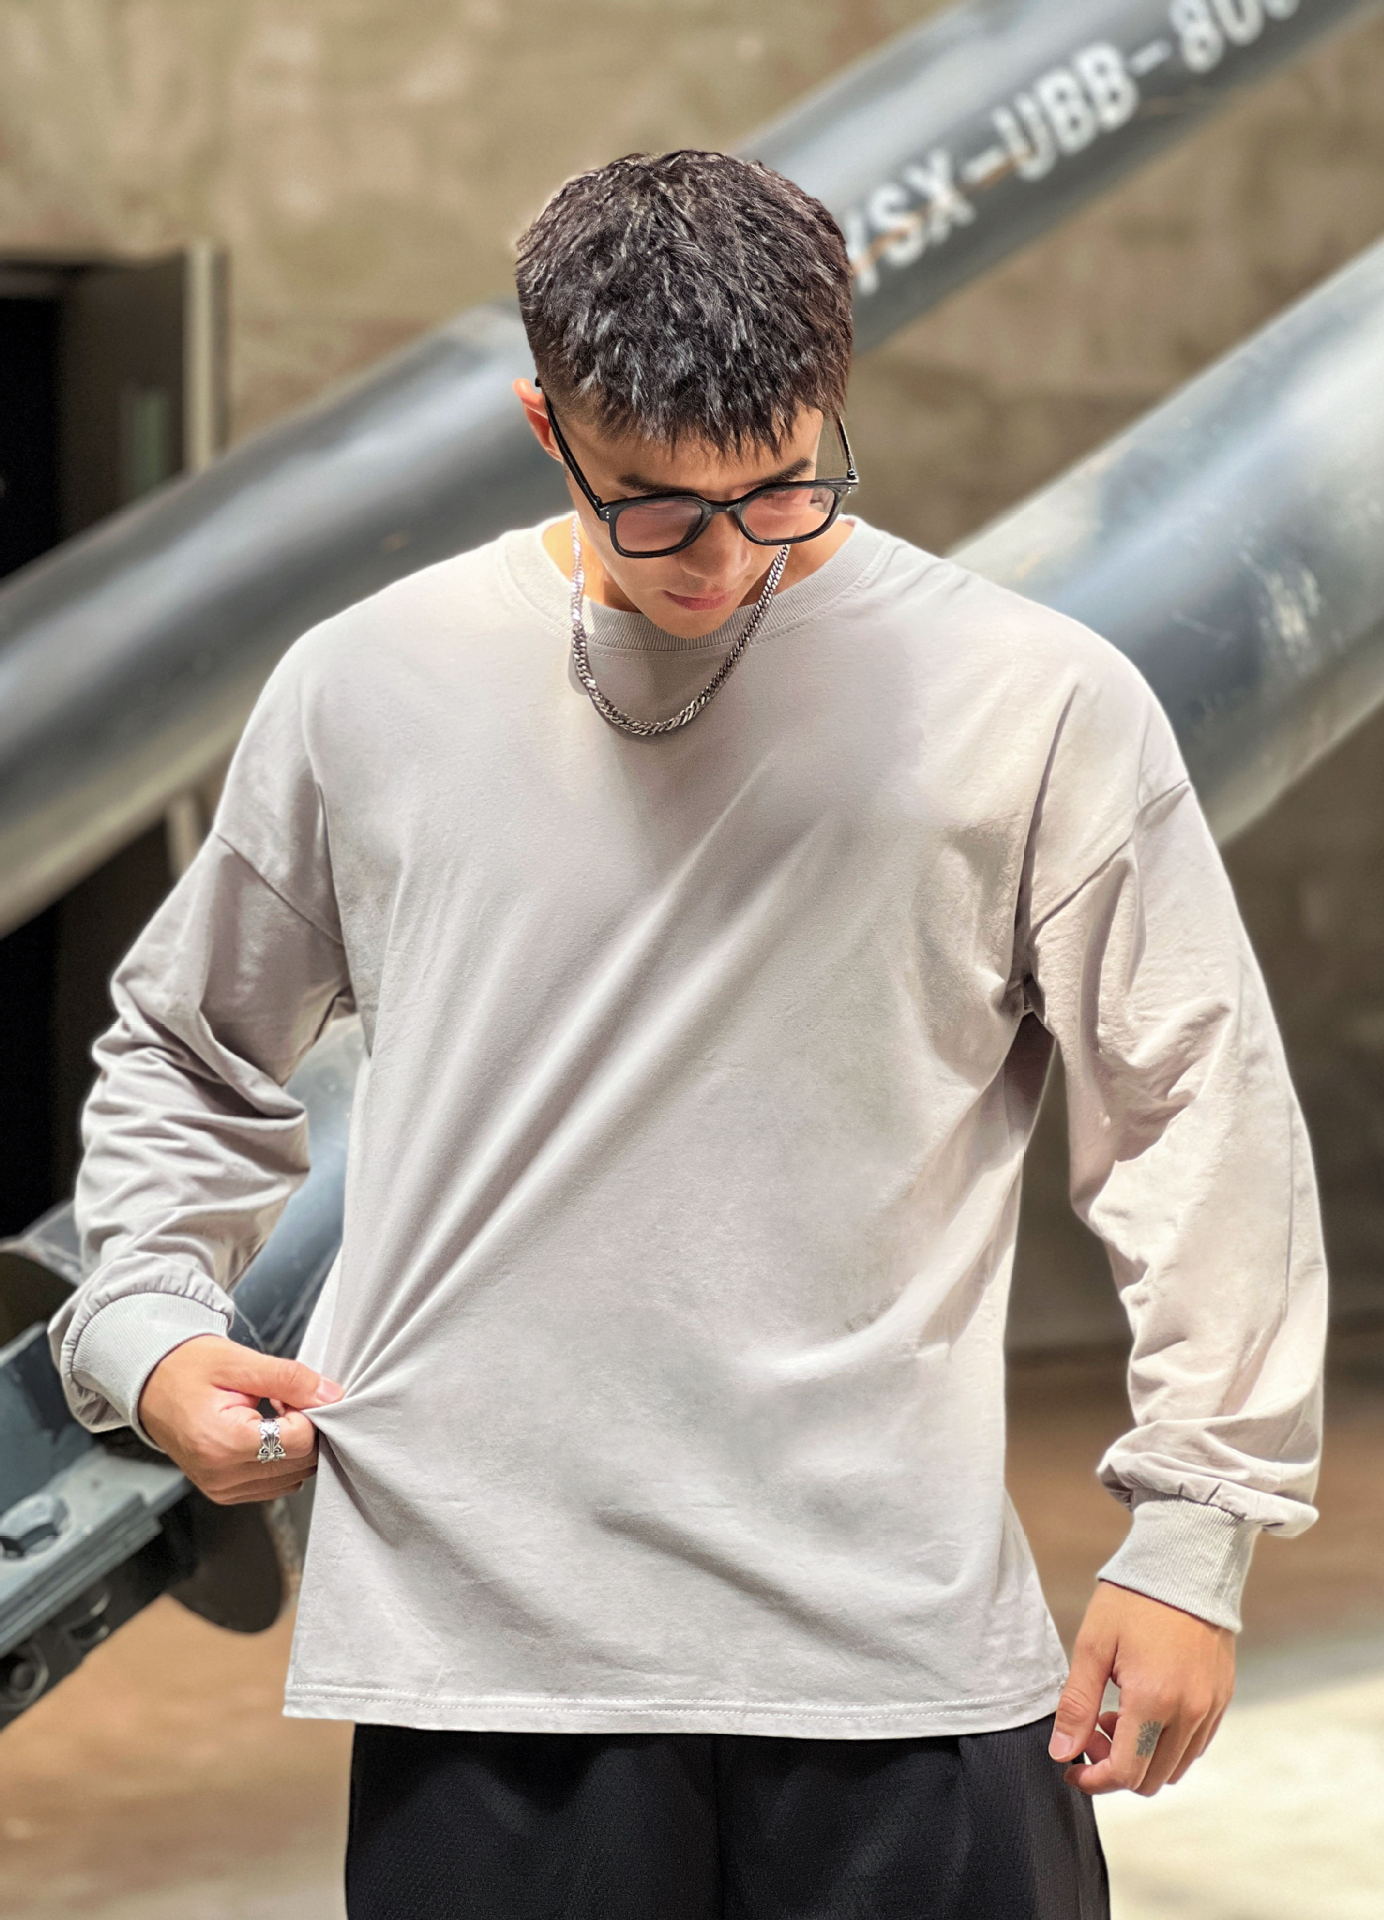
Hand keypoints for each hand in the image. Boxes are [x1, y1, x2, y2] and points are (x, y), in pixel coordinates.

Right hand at [136, 1333, 345, 1504]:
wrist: (150, 1383)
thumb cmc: (187, 1368)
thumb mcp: (240, 1362)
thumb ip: (290, 1379)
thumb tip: (331, 1396)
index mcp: (223, 1443)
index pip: (300, 1441)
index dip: (309, 1413)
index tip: (293, 1392)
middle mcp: (221, 1475)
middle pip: (301, 1463)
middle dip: (305, 1429)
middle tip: (284, 1400)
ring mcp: (222, 1489)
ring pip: (293, 1478)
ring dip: (295, 1446)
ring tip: (270, 1415)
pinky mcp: (224, 1492)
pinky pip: (274, 1484)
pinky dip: (281, 1459)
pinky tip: (264, 1432)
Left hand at [1049, 1580, 1235, 1796]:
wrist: (1186, 1562)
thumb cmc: (1134, 1599)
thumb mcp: (1093, 1645)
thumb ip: (1077, 1704)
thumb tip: (1062, 1753)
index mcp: (1154, 1700)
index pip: (1125, 1772)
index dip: (1094, 1780)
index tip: (1072, 1766)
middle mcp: (1190, 1712)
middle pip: (1151, 1779)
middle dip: (1115, 1767)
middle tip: (1092, 1730)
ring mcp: (1210, 1708)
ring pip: (1175, 1767)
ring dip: (1142, 1757)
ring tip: (1117, 1714)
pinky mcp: (1222, 1698)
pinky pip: (1195, 1745)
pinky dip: (1167, 1744)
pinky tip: (1146, 1708)